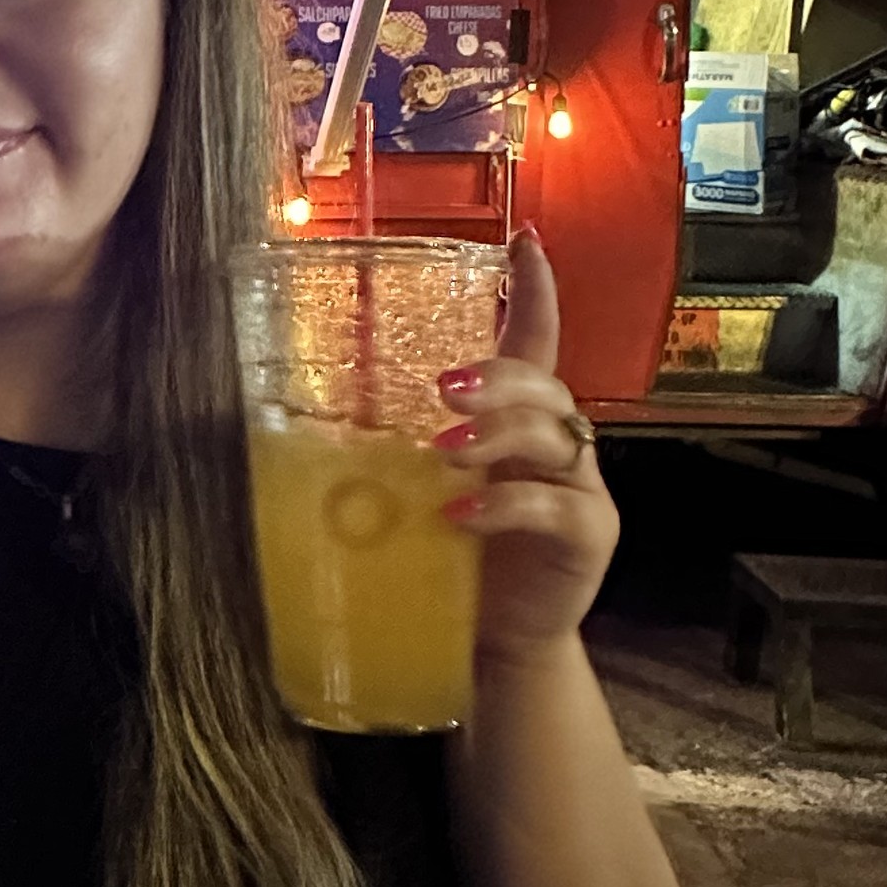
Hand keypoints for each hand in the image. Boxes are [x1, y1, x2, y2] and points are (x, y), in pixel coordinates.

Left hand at [432, 224, 619, 672]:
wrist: (491, 645)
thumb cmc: (450, 557)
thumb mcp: (417, 491)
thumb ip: (391, 450)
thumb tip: (298, 414)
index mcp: (517, 420)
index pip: (535, 339)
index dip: (533, 292)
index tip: (522, 240)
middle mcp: (558, 442)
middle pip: (546, 381)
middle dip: (498, 374)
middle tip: (443, 387)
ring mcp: (579, 488)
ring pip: (555, 434)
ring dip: (497, 434)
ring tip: (442, 450)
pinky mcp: (588, 538)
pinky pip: (559, 508)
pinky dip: (506, 507)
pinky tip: (459, 514)